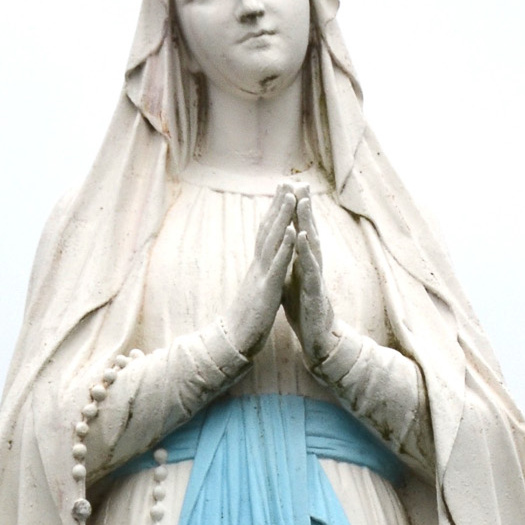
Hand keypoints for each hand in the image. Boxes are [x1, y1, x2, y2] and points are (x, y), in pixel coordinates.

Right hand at [222, 185, 296, 360]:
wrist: (233, 344)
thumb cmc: (246, 320)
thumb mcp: (255, 291)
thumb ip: (259, 275)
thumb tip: (261, 265)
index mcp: (258, 268)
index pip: (266, 235)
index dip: (274, 213)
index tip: (282, 192)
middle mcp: (258, 266)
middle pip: (268, 230)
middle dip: (278, 205)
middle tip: (286, 181)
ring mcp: (261, 276)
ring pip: (272, 241)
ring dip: (282, 217)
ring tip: (290, 195)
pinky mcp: (266, 290)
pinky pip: (277, 265)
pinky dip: (284, 246)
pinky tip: (291, 230)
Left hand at [285, 188, 336, 367]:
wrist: (317, 340)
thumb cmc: (305, 310)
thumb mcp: (293, 281)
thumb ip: (290, 262)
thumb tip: (283, 246)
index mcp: (303, 262)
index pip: (300, 232)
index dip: (295, 211)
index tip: (289, 188)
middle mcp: (312, 265)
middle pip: (309, 232)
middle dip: (304, 208)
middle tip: (300, 183)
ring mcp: (315, 277)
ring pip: (312, 246)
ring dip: (307, 223)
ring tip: (302, 202)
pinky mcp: (315, 292)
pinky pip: (310, 269)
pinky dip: (306, 252)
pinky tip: (302, 238)